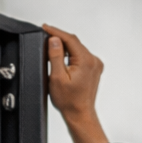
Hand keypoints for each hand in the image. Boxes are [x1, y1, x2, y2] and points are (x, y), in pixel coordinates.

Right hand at [41, 25, 106, 142]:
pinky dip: (72, 55)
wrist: (80, 115)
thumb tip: (54, 40)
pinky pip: (81, 56)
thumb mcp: (57, 78)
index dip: (56, 32)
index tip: (45, 28)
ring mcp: (95, 65)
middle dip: (60, 39)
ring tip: (52, 47)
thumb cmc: (69, 102)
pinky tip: (63, 58)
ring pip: (78, 49)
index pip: (70, 39)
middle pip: (74, 43)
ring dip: (65, 47)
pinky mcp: (94, 69)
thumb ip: (56, 56)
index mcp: (86, 60)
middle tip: (46, 35)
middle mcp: (93, 60)